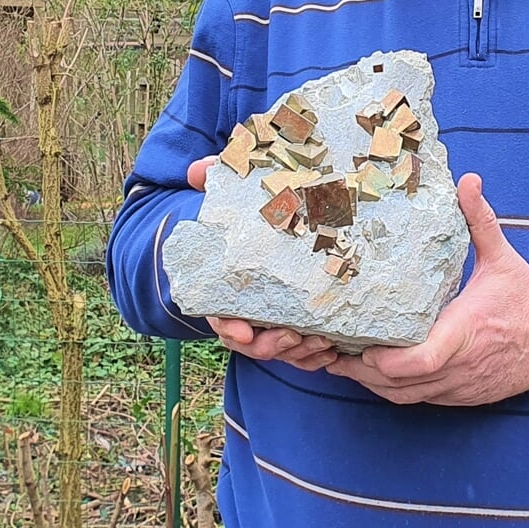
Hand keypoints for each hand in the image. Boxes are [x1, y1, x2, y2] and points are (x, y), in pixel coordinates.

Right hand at [185, 156, 338, 370]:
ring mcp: (274, 322)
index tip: (243, 333)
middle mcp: (249, 311)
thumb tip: (196, 171)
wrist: (282, 222)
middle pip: (253, 344)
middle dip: (271, 346)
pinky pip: (304, 354)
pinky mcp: (300, 326)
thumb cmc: (254, 212)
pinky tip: (332, 349)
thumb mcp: (237, 193)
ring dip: (298, 354)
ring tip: (321, 343)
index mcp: (228, 287)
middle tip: (294, 336)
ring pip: (282, 352)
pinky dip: (315, 357)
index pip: (221, 317)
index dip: (229, 328)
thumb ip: (216, 179)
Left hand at [326, 172, 528, 404]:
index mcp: (467, 331)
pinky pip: (418, 401)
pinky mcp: (462, 397)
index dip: (386, 360)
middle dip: (361, 369)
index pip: (423, 360)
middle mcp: (460, 366)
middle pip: (399, 384)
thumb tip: (468, 179)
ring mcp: (460, 386)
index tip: (361, 343)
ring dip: (371, 383)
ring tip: (341, 359)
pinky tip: (372, 372)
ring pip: (404, 397)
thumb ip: (480, 220)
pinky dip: (392, 390)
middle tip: (332, 345)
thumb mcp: (503, 257)